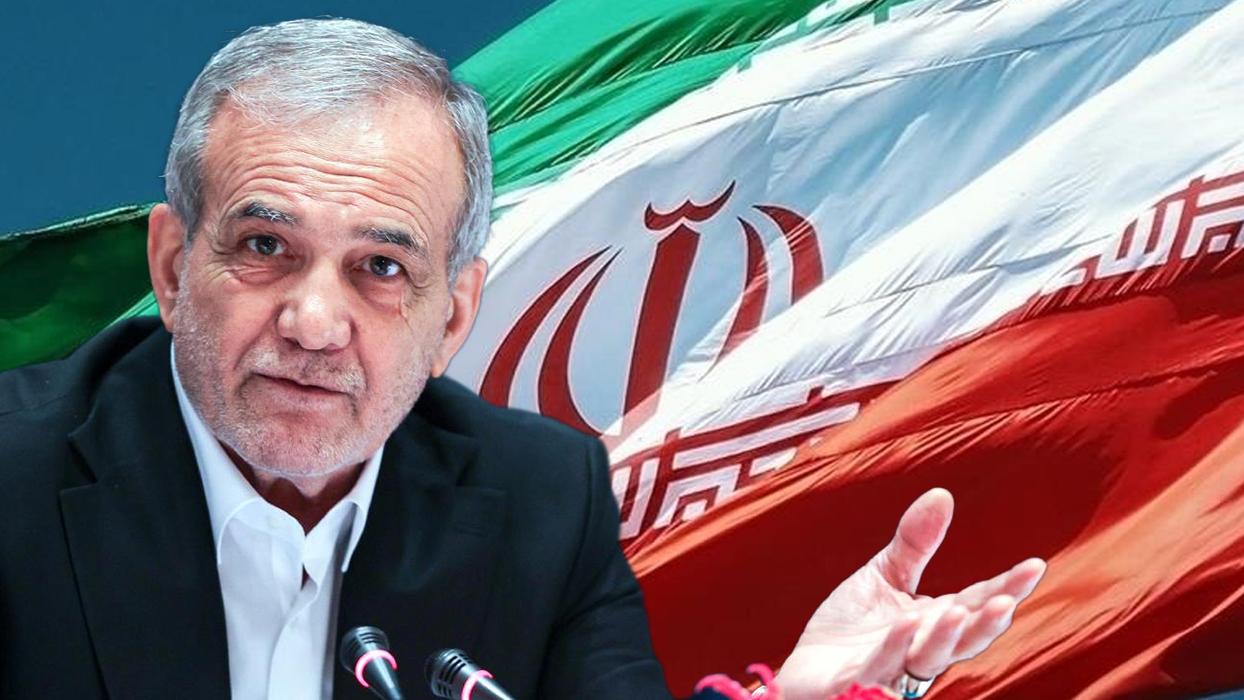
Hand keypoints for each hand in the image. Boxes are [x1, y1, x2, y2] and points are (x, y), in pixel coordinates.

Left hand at [773, 488, 1045, 699]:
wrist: (807, 670)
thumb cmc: (851, 629)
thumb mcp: (884, 577)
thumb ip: (915, 543)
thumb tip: (942, 494)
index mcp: (933, 622)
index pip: (976, 604)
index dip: (1006, 588)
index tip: (1035, 565)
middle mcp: (922, 649)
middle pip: (962, 639)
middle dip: (986, 623)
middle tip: (1007, 602)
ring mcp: (893, 669)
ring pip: (927, 657)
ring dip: (944, 637)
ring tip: (956, 611)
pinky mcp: (858, 682)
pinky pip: (880, 666)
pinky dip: (894, 647)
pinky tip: (906, 624)